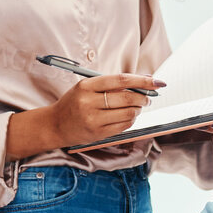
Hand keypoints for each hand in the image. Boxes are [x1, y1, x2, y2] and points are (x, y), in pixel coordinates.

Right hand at [41, 73, 162, 148]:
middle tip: (148, 97)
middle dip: (144, 97)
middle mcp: (89, 102)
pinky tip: (129, 116)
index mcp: (86, 86)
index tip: (156, 81)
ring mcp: (93, 119)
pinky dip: (132, 119)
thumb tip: (144, 79)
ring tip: (138, 106)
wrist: (56, 125)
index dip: (142, 80)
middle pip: (127, 97)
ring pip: (128, 113)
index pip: (120, 80)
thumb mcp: (87, 87)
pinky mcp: (98, 133)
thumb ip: (112, 84)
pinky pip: (124, 125)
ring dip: (139, 109)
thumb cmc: (74, 103)